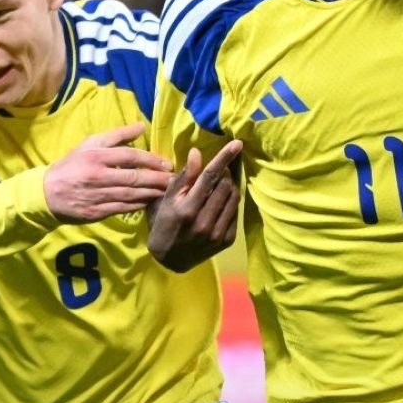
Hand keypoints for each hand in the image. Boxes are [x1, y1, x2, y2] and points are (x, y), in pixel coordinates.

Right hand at [44, 123, 174, 223]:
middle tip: (174, 179)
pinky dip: (138, 205)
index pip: (130, 156)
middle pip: (134, 177)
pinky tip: (150, 201)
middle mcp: (98, 176)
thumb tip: (142, 125)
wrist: (47, 193)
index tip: (167, 163)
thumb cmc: (72, 164)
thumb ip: (117, 135)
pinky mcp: (96, 212)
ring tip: (168, 190)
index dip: (151, 160)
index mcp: (96, 156)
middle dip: (157, 179)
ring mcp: (97, 195)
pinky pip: (123, 208)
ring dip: (152, 193)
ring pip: (131, 195)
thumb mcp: (90, 143)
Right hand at [147, 141, 242, 271]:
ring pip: (233, 197)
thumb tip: (197, 152)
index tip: (237, 143)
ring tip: (217, 187)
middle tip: (215, 173)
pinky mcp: (227, 240)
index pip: (210, 177)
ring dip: (228, 186)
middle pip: (225, 185)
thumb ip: (185, 176)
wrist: (169, 259)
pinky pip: (235, 211)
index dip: (224, 158)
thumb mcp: (167, 198)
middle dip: (223, 173)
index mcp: (187, 209)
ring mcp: (217, 233)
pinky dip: (229, 202)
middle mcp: (204, 222)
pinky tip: (218, 204)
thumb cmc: (164, 222)